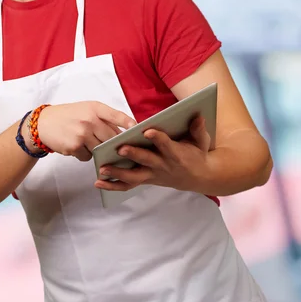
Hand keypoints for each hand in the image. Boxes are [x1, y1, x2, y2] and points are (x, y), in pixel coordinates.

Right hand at [36, 102, 136, 161]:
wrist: (43, 123)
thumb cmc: (68, 116)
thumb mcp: (85, 109)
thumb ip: (103, 118)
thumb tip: (123, 133)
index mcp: (94, 108)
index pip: (117, 115)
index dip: (129, 124)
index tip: (138, 131)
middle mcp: (89, 119)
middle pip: (111, 137)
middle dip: (114, 145)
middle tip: (117, 149)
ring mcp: (82, 133)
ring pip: (101, 149)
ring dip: (97, 150)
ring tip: (87, 143)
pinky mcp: (75, 146)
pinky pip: (88, 156)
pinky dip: (85, 155)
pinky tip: (77, 147)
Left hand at [95, 116, 211, 192]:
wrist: (199, 177)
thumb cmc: (197, 154)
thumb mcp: (202, 142)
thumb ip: (198, 130)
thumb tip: (198, 116)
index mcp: (176, 154)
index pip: (166, 145)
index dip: (158, 138)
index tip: (148, 131)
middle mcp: (162, 166)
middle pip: (146, 160)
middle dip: (133, 154)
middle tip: (120, 149)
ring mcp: (152, 175)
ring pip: (134, 177)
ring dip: (117, 173)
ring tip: (102, 169)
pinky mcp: (146, 180)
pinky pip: (128, 185)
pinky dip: (112, 186)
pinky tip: (98, 183)